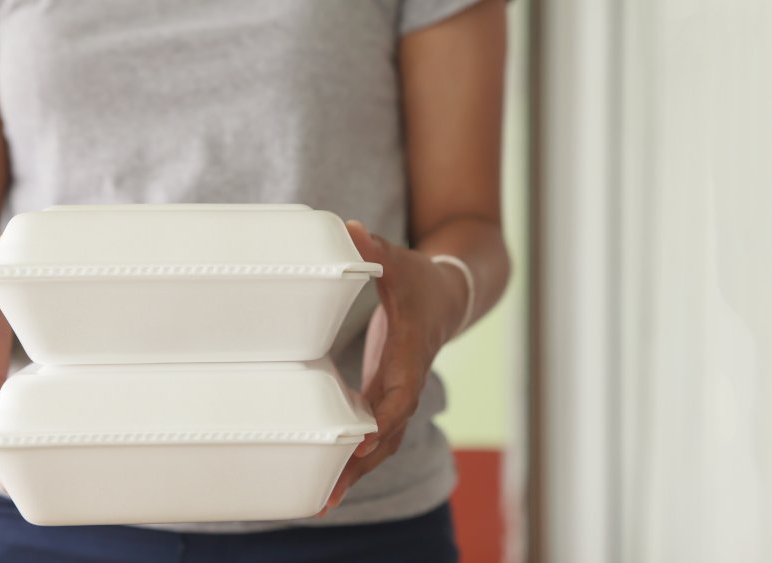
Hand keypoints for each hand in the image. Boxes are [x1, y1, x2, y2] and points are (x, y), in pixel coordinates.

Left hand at [320, 221, 468, 513]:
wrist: (449, 298)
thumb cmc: (421, 281)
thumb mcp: (400, 263)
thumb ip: (375, 250)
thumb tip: (350, 231)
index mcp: (411, 350)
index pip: (400, 389)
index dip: (384, 416)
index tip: (365, 440)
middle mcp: (407, 379)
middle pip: (388, 430)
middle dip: (362, 462)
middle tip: (331, 492)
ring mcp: (400, 393)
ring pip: (382, 441)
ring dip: (356, 471)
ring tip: (323, 501)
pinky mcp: (389, 398)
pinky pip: (375, 434)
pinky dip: (356, 460)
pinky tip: (330, 482)